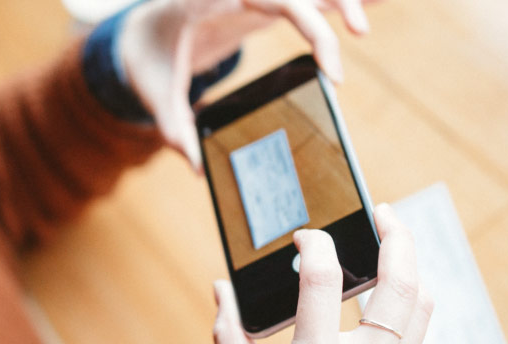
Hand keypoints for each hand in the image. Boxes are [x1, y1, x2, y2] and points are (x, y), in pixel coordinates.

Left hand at [118, 0, 374, 170]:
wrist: (139, 32)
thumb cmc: (147, 56)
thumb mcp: (153, 92)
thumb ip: (173, 126)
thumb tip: (197, 164)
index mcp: (211, 1)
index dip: (308, 23)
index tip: (329, 67)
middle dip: (335, 9)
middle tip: (350, 55)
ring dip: (343, 0)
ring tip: (366, 27)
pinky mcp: (265, 7)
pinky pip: (305, 0)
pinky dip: (336, 3)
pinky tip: (368, 8)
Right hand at [212, 203, 432, 343]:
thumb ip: (229, 340)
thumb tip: (221, 290)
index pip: (324, 284)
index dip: (315, 246)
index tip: (304, 237)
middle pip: (400, 286)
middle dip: (397, 238)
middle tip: (380, 211)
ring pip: (422, 308)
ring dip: (412, 266)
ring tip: (393, 242)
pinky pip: (418, 335)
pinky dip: (408, 302)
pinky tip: (389, 290)